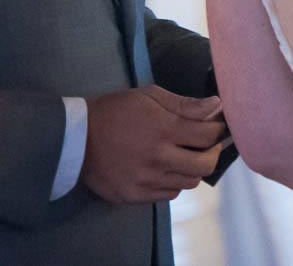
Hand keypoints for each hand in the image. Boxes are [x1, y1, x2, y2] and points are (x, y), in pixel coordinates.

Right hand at [79, 86, 227, 204]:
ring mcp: (144, 180)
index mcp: (164, 129)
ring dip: (192, 170)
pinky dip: (173, 183)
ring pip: (188, 183)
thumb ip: (185, 104)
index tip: (216, 127)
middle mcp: (157, 158)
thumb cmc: (115, 111)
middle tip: (205, 146)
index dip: (218, 130)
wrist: (74, 138)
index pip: (209, 135)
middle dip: (212, 153)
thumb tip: (217, 106)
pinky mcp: (132, 195)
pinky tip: (165, 170)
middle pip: (205, 165)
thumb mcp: (149, 97)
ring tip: (184, 157)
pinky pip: (167, 195)